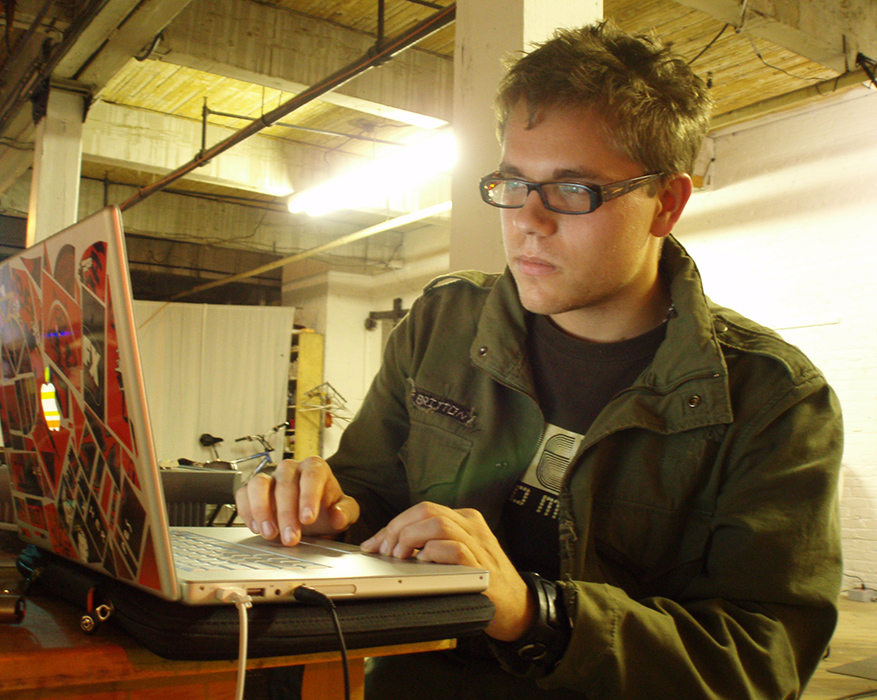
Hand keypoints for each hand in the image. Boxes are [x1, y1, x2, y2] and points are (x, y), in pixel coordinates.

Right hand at [234, 456, 359, 545]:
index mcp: (315, 468)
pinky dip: (247, 511)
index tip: (308, 518)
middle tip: (291, 538)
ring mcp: (270, 478)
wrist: (312, 516)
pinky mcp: (253, 490)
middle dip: (287, 514)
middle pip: (285, 484)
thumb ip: (346, 512)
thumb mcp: (345, 512)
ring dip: (261, 510)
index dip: (308, 497)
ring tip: (270, 533)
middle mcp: (291, 469)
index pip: (311, 476)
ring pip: (259, 484)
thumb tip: (338, 516)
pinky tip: (257, 528)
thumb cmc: (327, 509)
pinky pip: (244, 494)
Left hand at [360, 502, 534, 640]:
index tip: (373, 544)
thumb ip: (430, 545)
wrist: (517, 607)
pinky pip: (453, 548)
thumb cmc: (481, 582)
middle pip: (425, 511)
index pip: (420, 510)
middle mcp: (471, 526)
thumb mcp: (455, 555)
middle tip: (384, 551)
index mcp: (463, 520)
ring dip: (410, 539)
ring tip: (399, 557)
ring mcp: (478, 544)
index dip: (391, 525)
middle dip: (396, 529)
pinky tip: (423, 563)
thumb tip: (389, 545)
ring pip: (437, 524)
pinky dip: (433, 553)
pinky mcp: (481, 566)